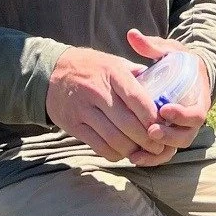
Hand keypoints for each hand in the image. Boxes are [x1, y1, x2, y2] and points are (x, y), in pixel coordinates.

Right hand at [46, 45, 170, 162]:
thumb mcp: (113, 62)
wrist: (52, 73)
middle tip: (159, 145)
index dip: (153, 117)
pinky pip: (99, 146)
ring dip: (132, 150)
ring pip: (115, 138)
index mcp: (112, 73)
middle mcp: (98, 91)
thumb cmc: (90, 67)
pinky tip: (122, 152)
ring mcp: (84, 110)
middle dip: (147, 139)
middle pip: (128, 123)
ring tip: (143, 151)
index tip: (164, 125)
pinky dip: (114, 153)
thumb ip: (135, 74)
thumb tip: (162, 85)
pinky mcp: (74, 125)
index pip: (138, 99)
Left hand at [122, 29, 210, 167]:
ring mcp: (182, 130)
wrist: (187, 75)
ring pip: (174, 148)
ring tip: (137, 150)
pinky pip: (164, 152)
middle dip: (168, 135)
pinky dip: (152, 158)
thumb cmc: (179, 62)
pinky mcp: (171, 137)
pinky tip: (134, 158)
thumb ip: (153, 45)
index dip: (182, 115)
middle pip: (186, 136)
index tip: (164, 109)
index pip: (196, 114)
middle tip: (150, 131)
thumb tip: (132, 34)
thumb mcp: (170, 51)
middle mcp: (193, 118)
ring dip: (157, 152)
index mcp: (198, 99)